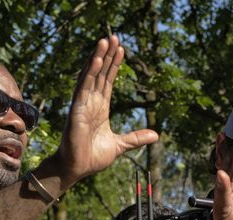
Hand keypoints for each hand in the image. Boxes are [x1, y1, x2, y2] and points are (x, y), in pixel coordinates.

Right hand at [55, 35, 158, 186]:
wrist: (77, 169)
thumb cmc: (92, 157)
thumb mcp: (120, 145)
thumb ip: (136, 138)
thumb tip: (156, 135)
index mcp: (100, 108)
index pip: (108, 81)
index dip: (114, 65)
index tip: (121, 49)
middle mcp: (90, 102)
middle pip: (100, 73)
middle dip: (107, 55)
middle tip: (114, 36)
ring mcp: (83, 104)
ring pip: (91, 75)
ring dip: (98, 57)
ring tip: (105, 40)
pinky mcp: (77, 109)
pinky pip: (83, 87)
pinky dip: (89, 72)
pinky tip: (95, 59)